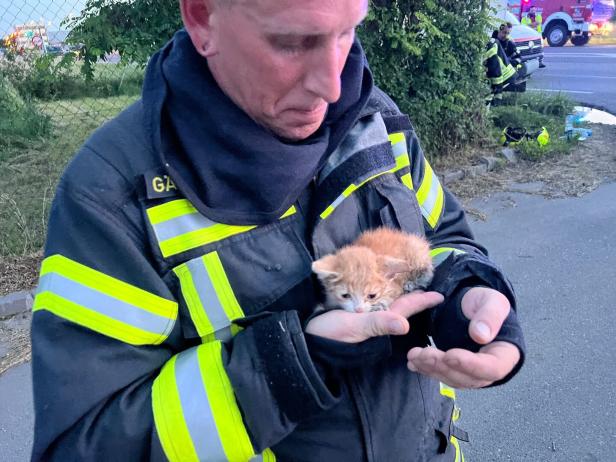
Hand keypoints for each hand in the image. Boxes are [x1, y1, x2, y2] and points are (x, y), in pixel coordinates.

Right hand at [305, 291, 443, 342]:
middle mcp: (375, 317)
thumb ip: (378, 324)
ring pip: (387, 300)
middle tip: (428, 278)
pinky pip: (371, 299)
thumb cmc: (329, 335)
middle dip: (415, 293)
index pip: (408, 307)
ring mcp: (364, 314)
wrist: (304, 338)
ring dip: (399, 290)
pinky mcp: (351, 310)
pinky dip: (379, 290)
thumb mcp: (353, 328)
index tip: (442, 294)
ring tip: (409, 278)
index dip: (425, 300)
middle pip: (401, 303)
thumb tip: (405, 325)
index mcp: (380, 320)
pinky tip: (381, 283)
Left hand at [406, 287, 519, 388]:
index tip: (450, 354)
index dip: (471, 365)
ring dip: (432, 370)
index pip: (493, 368)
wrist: (473, 307)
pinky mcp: (456, 371)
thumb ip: (490, 316)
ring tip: (414, 356)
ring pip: (452, 379)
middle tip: (424, 354)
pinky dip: (427, 370)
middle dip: (444, 367)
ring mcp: (472, 373)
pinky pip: (442, 375)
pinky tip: (413, 363)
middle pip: (469, 378)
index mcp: (506, 355)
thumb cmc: (487, 303)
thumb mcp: (493, 302)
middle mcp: (489, 370)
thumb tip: (481, 335)